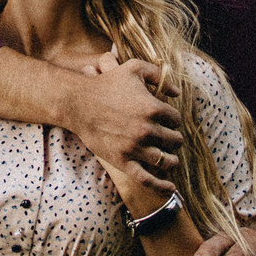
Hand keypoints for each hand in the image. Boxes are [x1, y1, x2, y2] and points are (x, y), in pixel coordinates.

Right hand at [71, 50, 184, 192]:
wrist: (78, 102)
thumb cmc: (107, 84)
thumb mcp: (134, 68)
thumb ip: (158, 75)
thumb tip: (176, 91)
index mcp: (154, 108)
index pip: (176, 120)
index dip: (173, 120)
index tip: (168, 121)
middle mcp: (147, 129)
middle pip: (174, 140)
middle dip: (174, 139)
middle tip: (170, 139)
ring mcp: (135, 147)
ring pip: (165, 160)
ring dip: (171, 160)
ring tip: (170, 158)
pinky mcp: (123, 161)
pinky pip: (147, 179)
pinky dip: (161, 186)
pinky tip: (170, 187)